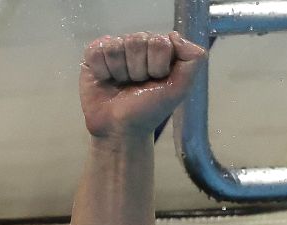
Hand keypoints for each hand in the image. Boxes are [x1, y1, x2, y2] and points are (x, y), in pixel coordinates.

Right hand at [79, 31, 207, 139]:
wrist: (120, 128)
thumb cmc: (150, 109)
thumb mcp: (179, 88)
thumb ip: (192, 60)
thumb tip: (174, 35)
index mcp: (160, 50)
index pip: (160, 42)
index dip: (158, 65)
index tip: (157, 81)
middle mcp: (139, 45)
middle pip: (136, 41)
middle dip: (138, 70)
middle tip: (137, 85)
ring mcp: (116, 47)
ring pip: (115, 47)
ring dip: (120, 72)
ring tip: (122, 83)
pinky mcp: (94, 54)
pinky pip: (97, 51)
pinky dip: (103, 71)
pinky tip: (107, 80)